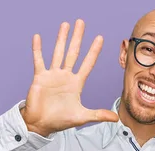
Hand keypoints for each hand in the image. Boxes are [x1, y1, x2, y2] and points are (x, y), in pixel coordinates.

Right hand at [20, 19, 117, 136]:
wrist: (41, 124)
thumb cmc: (60, 121)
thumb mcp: (82, 117)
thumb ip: (98, 115)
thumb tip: (117, 118)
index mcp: (76, 84)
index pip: (87, 63)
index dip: (93, 51)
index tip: (100, 38)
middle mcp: (65, 76)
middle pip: (73, 53)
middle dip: (78, 38)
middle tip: (81, 22)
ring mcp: (53, 75)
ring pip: (58, 52)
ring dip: (61, 39)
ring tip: (65, 25)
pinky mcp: (40, 77)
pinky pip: (39, 60)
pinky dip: (37, 49)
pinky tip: (38, 37)